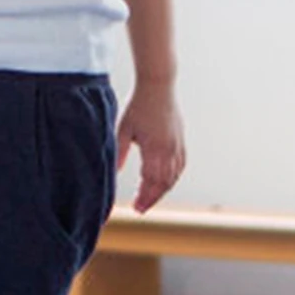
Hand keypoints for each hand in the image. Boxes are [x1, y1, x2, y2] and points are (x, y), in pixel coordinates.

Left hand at [116, 78, 185, 212]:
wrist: (158, 86)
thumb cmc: (138, 106)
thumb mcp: (123, 129)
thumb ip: (119, 152)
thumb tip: (114, 172)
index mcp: (154, 148)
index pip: (151, 181)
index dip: (144, 196)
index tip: (136, 207)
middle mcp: (169, 149)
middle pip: (164, 183)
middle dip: (152, 198)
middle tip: (140, 208)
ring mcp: (178, 145)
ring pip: (174, 176)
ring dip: (162, 190)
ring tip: (150, 198)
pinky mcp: (181, 140)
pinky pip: (181, 165)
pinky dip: (173, 178)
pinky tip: (165, 183)